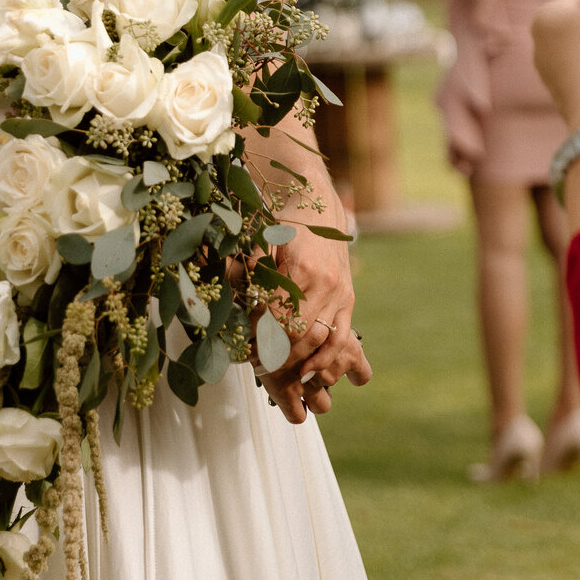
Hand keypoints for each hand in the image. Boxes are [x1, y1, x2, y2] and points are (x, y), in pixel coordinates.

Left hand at [255, 225, 370, 423]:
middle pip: (298, 332)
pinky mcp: (348, 299)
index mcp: (301, 268)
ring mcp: (340, 293)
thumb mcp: (263, 238)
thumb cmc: (285, 222)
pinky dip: (327, 358)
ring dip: (296, 360)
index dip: (256, 334)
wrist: (319, 206)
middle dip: (273, 352)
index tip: (238, 344)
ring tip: (273, 371)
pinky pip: (342, 336)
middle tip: (251, 362)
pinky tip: (310, 373)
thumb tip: (230, 293)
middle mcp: (325, 284)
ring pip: (319, 338)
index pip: (276, 314)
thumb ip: (251, 267)